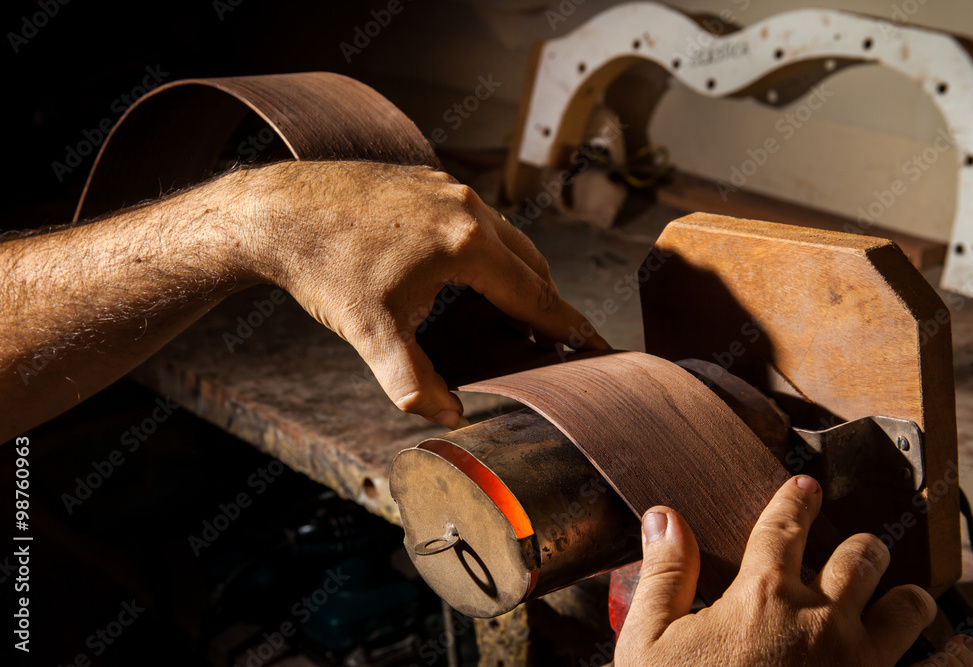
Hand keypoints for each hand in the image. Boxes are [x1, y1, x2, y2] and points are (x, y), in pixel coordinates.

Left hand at [227, 161, 608, 426]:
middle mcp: (467, 208)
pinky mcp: (426, 181)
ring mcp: (446, 188)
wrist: (279, 211)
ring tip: (514, 310)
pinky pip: (475, 218)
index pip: (535, 293)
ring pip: (504, 236)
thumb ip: (414, 382)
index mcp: (467, 244)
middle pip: (530, 261)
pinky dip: (489, 249)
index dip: (568, 325)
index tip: (597, 343)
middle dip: (545, 302)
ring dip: (516, 272)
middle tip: (554, 338)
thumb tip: (447, 416)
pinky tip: (469, 271)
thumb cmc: (325, 266)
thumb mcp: (372, 333)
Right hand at [615, 475, 972, 665]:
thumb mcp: (649, 643)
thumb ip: (663, 576)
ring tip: (905, 595)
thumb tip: (663, 517)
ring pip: (907, 609)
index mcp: (762, 598)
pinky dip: (955, 657)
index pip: (783, 527)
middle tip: (860, 549)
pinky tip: (964, 650)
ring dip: (905, 596)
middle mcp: (821, 622)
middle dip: (860, 547)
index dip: (795, 501)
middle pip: (859, 558)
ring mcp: (860, 666)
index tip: (805, 488)